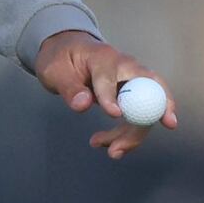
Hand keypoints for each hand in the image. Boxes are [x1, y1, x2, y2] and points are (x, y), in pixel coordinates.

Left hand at [32, 32, 170, 158]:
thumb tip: (82, 104)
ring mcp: (134, 80)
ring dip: (131, 135)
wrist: (70, 51)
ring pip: (146, 110)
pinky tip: (109, 143)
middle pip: (147, 92)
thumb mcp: (55, 71)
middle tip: (121, 147)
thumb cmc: (63, 58)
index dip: (112, 97)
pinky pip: (139, 117)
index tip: (114, 115)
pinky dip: (127, 133)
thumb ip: (69, 87)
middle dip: (144, 121)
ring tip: (110, 151)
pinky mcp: (134, 95)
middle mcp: (126, 66)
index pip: (110, 78)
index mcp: (104, 57)